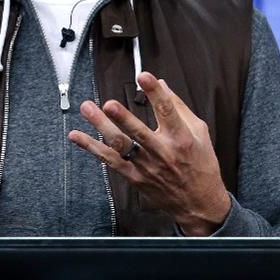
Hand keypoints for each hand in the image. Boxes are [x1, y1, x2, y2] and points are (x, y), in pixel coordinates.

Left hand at [68, 71, 230, 235]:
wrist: (199, 204)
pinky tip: (77, 136)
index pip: (168, 111)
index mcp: (181, 138)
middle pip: (139, 133)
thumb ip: (179, 107)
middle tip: (109, 104)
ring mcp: (146, 166)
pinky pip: (110, 161)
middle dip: (123, 118)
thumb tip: (162, 83)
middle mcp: (163, 152)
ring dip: (101, 127)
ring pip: (120, 145)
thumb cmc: (202, 165)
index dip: (155, 93)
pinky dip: (92, 148)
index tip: (145, 76)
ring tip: (88, 109)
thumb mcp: (199, 132)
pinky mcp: (135, 177)